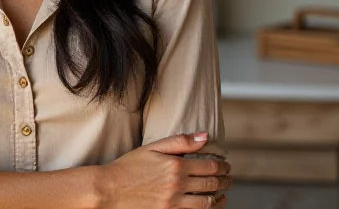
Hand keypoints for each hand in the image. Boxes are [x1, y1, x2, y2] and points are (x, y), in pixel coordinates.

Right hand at [98, 132, 231, 207]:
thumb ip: (180, 142)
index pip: (209, 166)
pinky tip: (209, 205)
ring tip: (222, 193)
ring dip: (219, 197)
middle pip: (211, 185)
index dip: (222, 166)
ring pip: (207, 203)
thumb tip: (205, 136)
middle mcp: (177, 186)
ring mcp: (173, 203)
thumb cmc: (129, 166)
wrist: (110, 189)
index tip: (225, 165)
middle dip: (225, 181)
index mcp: (175, 166)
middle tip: (228, 179)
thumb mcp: (152, 148)